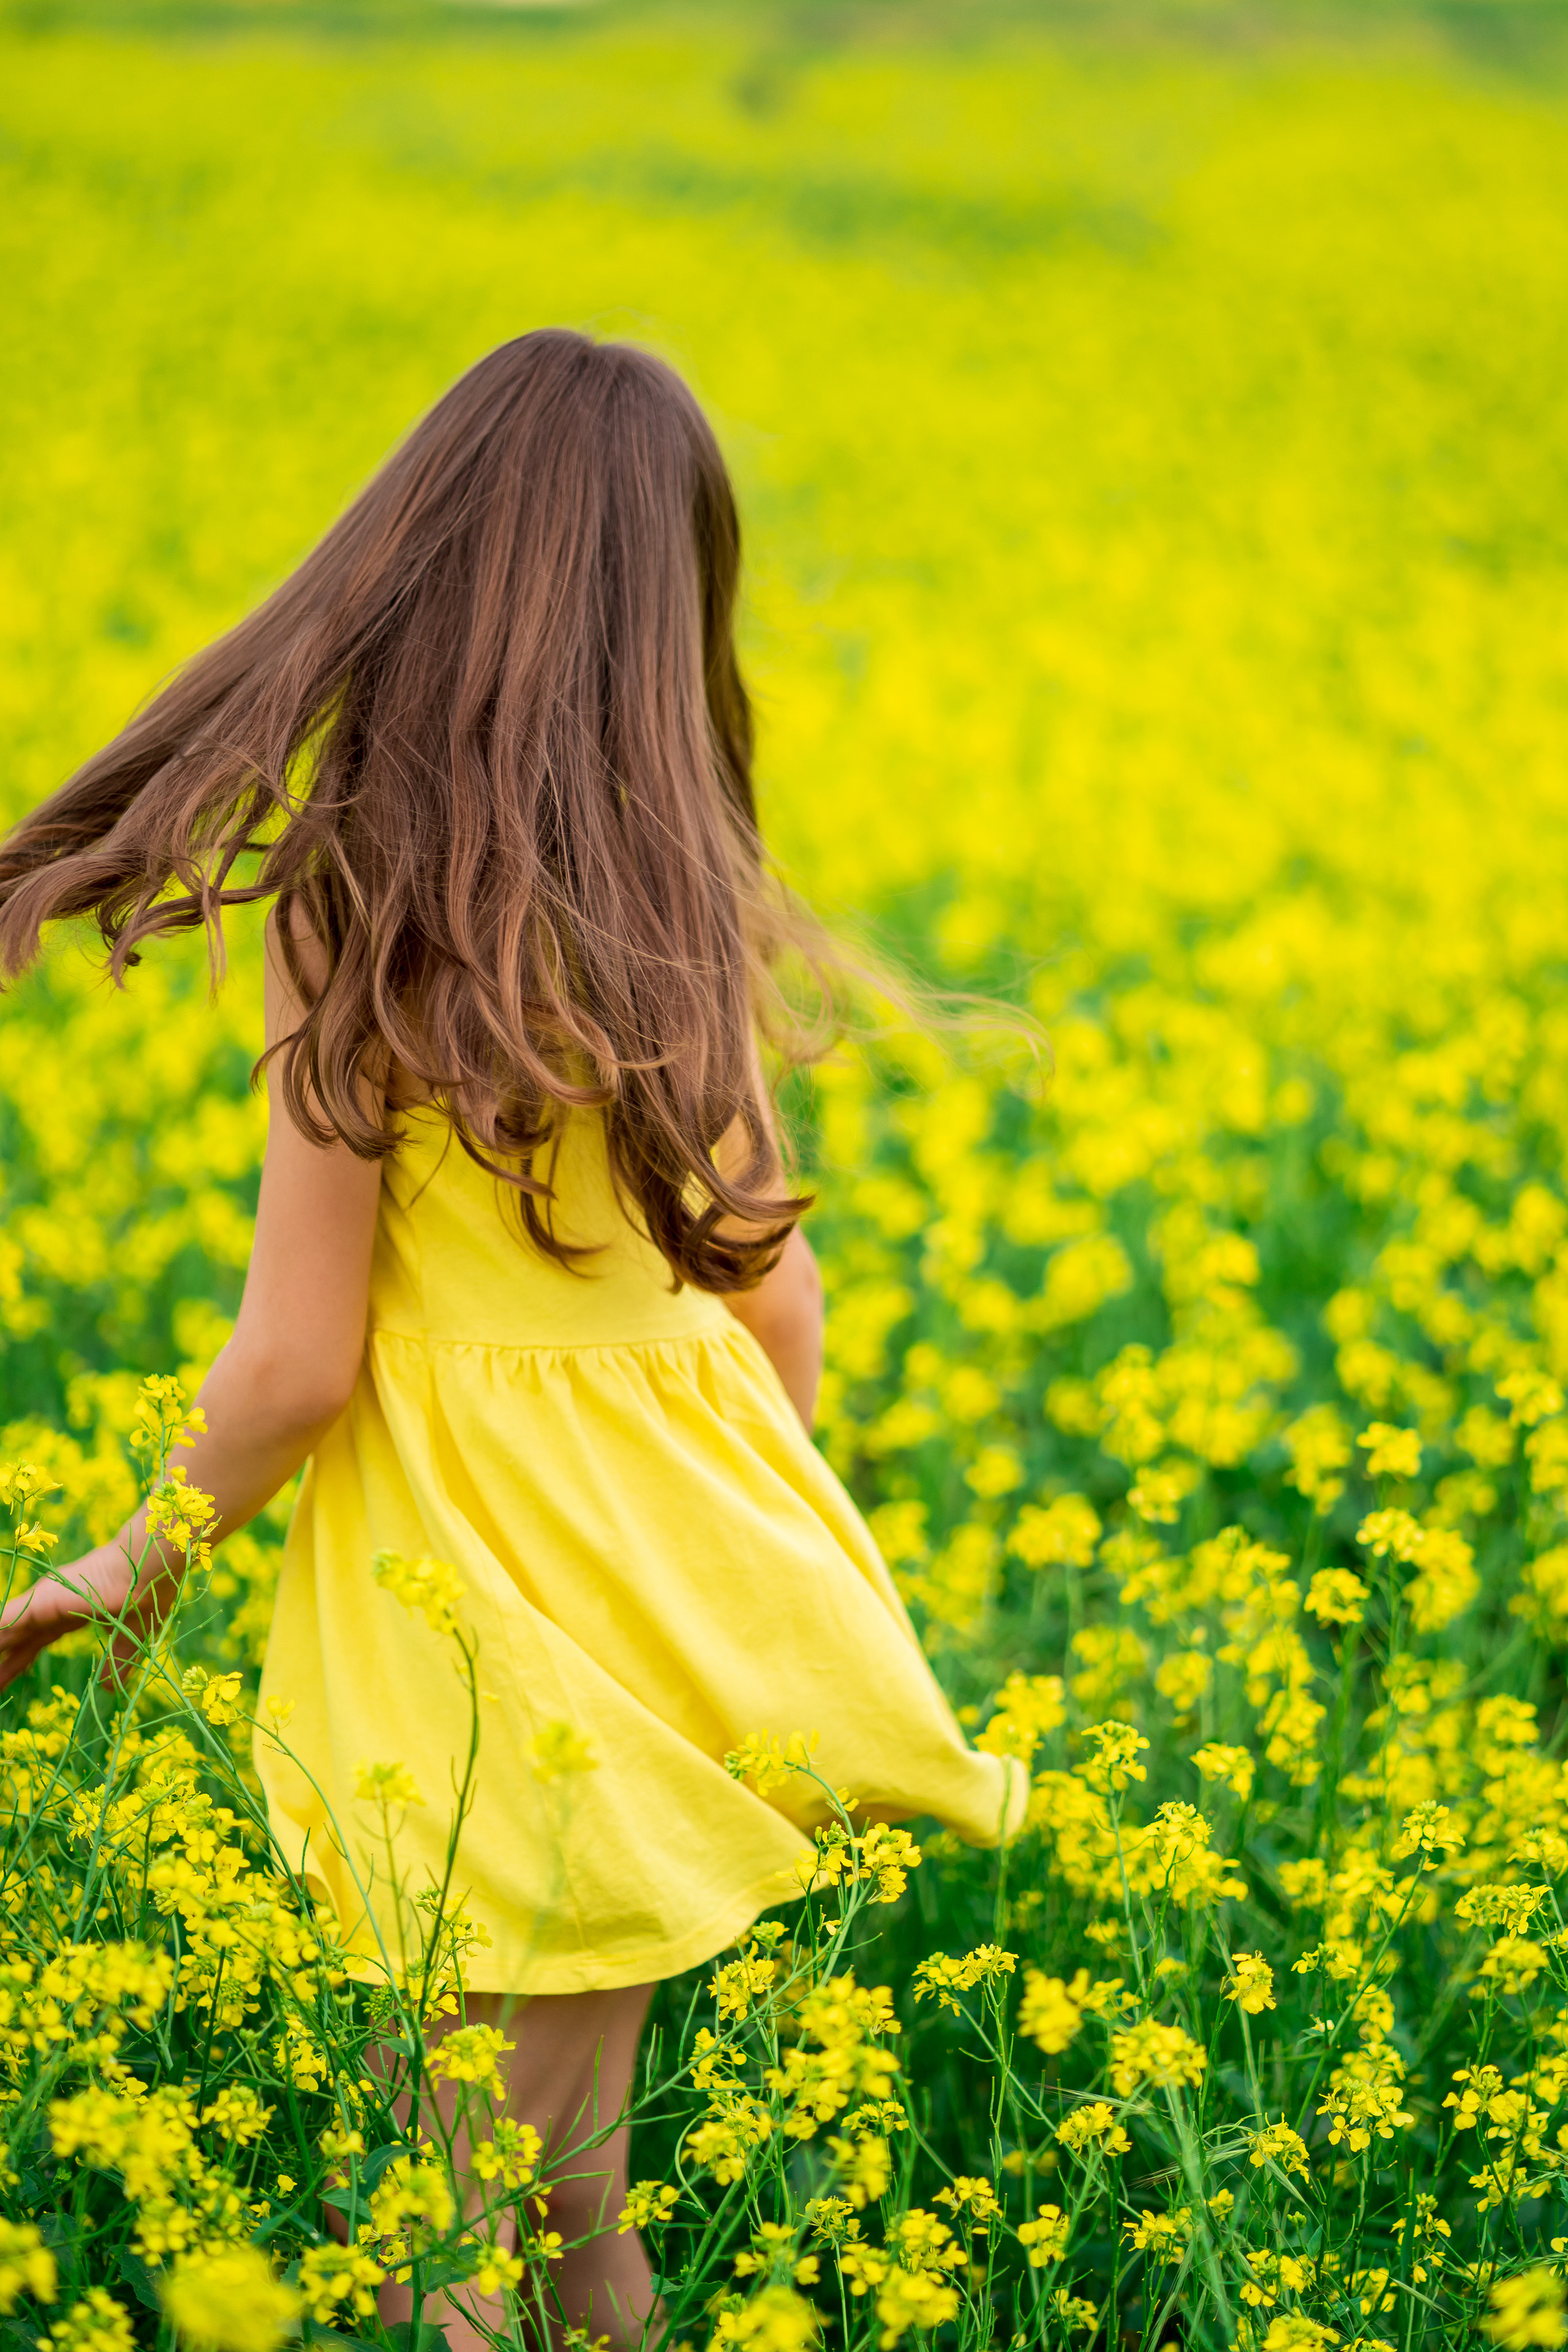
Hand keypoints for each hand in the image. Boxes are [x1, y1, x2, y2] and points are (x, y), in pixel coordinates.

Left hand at [0, 1552, 132, 1692]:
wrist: (148, 1572)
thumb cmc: (145, 1598)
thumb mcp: (129, 1641)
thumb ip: (116, 1663)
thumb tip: (109, 1687)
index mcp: (71, 1614)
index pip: (36, 1642)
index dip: (19, 1662)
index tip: (3, 1681)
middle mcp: (52, 1607)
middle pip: (17, 1641)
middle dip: (2, 1662)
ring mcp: (44, 1603)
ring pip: (6, 1632)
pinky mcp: (40, 1602)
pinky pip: (4, 1623)